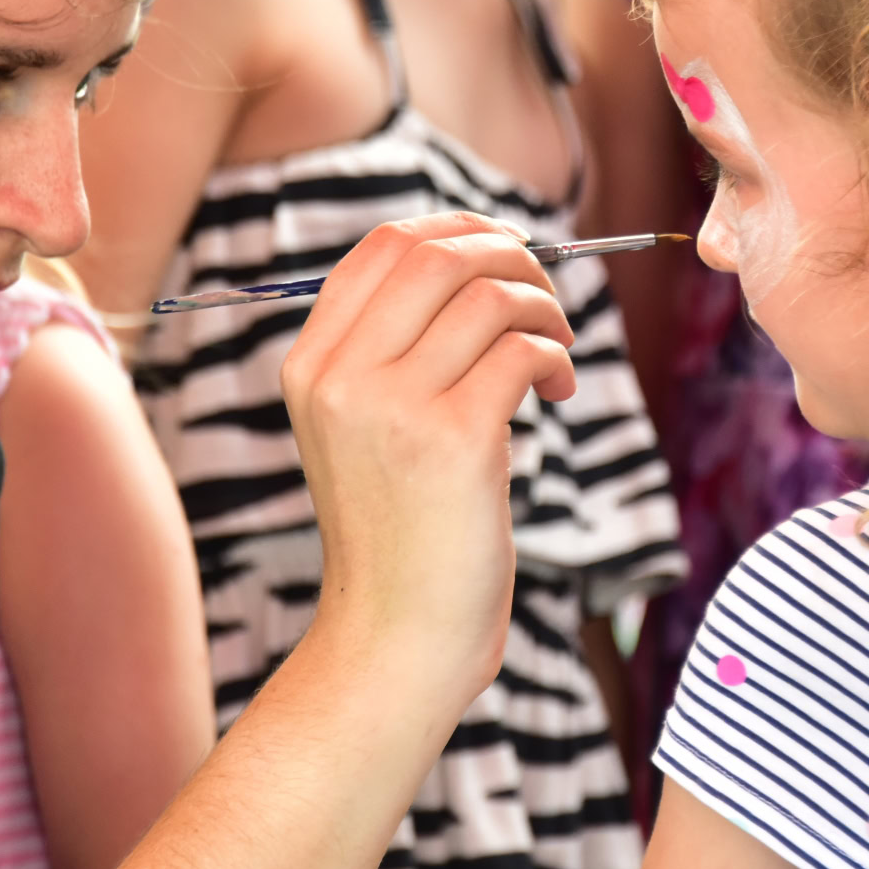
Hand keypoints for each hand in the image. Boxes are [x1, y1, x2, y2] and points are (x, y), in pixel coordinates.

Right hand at [280, 214, 574, 696]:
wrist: (397, 638)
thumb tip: (478, 257)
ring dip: (545, 311)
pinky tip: (557, 390)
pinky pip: (523, 352)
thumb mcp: (366, 429)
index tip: (506, 250)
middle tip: (546, 296)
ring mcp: (393, 408)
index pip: (384, 247)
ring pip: (491, 298)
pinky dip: (553, 358)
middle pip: (438, 255)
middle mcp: (341, 377)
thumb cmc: (401, 532)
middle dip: (512, 257)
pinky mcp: (454, 441)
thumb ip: (394, 349)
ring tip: (555, 355)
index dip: (458, 230)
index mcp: (312, 365)